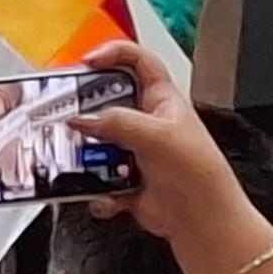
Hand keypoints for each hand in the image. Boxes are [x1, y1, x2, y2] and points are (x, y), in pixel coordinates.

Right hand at [68, 41, 243, 239]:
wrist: (203, 220)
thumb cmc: (198, 172)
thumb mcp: (157, 135)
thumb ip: (117, 123)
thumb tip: (83, 118)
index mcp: (161, 99)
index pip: (137, 61)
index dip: (112, 53)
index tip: (87, 61)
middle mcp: (146, 121)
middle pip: (107, 103)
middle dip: (88, 110)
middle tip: (69, 114)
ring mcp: (134, 151)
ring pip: (96, 143)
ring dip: (89, 156)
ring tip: (86, 162)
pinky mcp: (124, 179)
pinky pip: (96, 180)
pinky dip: (95, 190)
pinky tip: (105, 196)